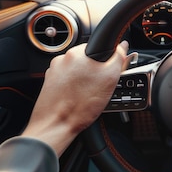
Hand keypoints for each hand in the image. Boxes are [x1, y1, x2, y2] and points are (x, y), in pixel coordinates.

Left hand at [22, 41, 132, 155]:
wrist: (56, 125)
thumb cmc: (80, 106)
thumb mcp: (109, 80)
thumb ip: (118, 59)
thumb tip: (122, 46)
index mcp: (77, 53)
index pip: (98, 47)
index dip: (106, 60)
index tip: (108, 71)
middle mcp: (63, 58)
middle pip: (86, 59)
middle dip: (94, 70)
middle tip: (98, 86)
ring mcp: (54, 70)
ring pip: (76, 70)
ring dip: (83, 79)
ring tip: (86, 95)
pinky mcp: (49, 82)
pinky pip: (66, 80)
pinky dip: (72, 86)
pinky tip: (77, 98)